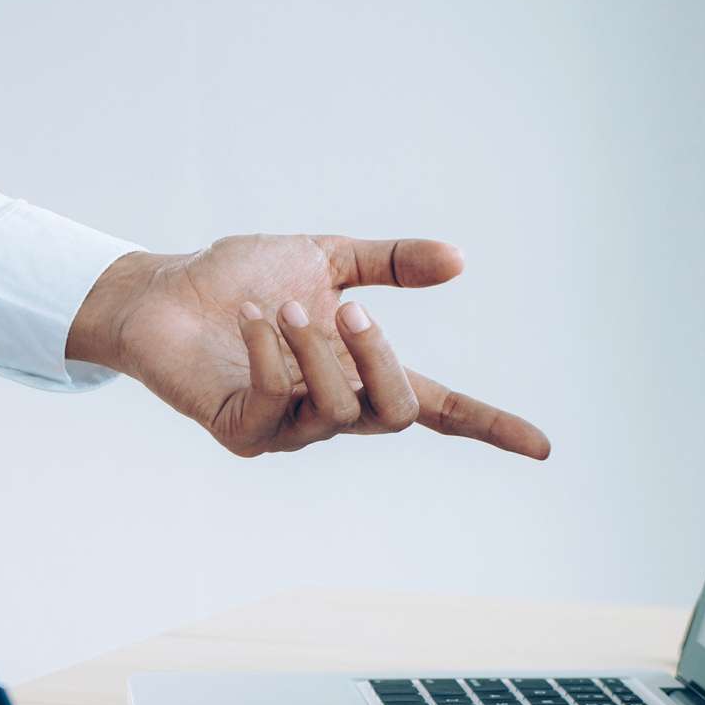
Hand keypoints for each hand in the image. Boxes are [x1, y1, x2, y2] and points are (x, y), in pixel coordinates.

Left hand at [68, 237, 549, 459]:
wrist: (161, 291)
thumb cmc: (238, 279)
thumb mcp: (324, 258)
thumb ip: (389, 264)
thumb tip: (459, 259)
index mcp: (361, 372)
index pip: (438, 408)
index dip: (489, 426)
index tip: (543, 447)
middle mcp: (331, 410)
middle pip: (397, 414)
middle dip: (383, 358)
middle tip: (354, 309)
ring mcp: (286, 429)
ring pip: (336, 409)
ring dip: (315, 347)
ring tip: (282, 303)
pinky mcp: (240, 433)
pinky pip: (271, 405)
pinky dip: (268, 355)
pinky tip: (252, 318)